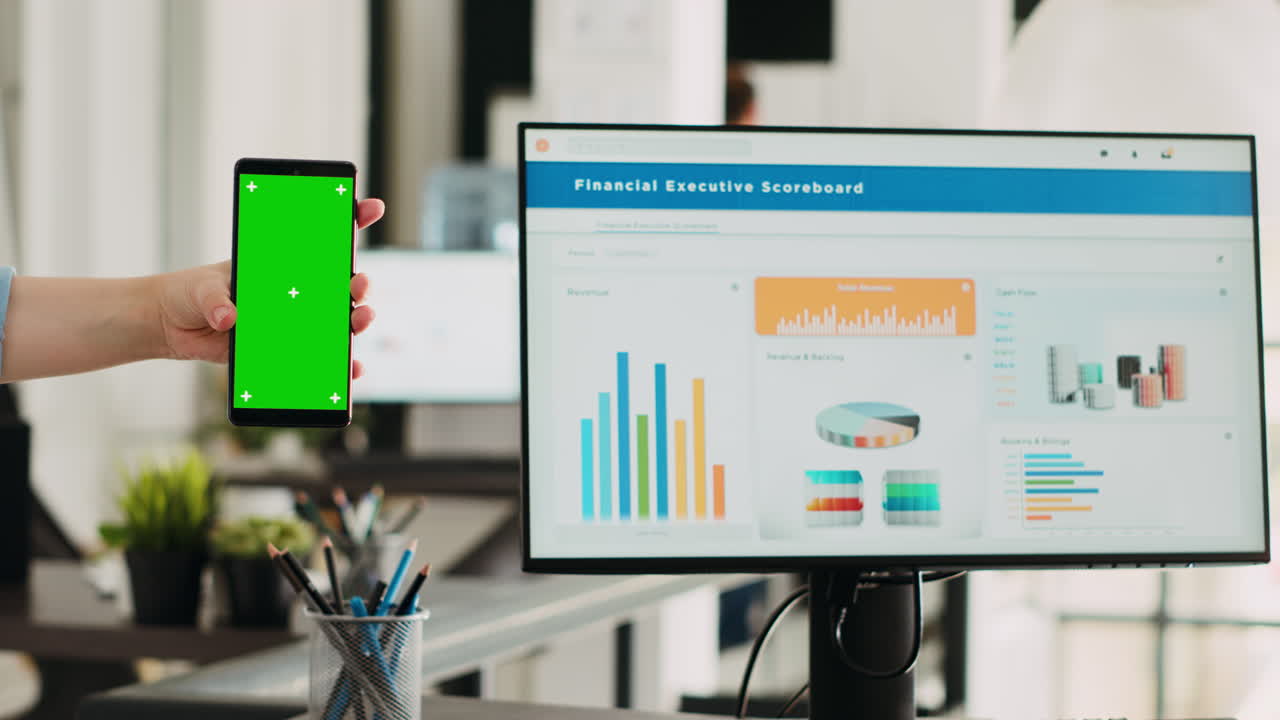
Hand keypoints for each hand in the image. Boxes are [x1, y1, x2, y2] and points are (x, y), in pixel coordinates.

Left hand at [156, 198, 384, 378]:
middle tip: (357, 285)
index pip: (322, 238)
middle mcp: (296, 292)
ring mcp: (295, 322)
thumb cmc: (189, 293)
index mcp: (281, 265)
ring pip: (338, 321)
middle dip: (358, 283)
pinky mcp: (286, 350)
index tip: (371, 207)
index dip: (350, 219)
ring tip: (360, 320)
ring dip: (356, 320)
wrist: (172, 326)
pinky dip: (340, 365)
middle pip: (341, 285)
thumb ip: (215, 299)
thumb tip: (229, 317)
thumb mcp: (200, 288)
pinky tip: (351, 369)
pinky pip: (320, 358)